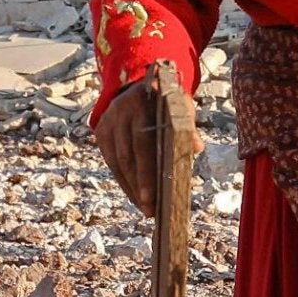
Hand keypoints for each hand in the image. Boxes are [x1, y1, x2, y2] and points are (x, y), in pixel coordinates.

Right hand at [93, 73, 201, 217]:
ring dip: (130, 187)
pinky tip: (134, 194)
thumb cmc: (166, 101)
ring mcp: (108, 121)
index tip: (154, 198)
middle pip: (127, 157)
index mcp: (142, 102)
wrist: (136, 85)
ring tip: (144, 207)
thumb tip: (196, 148)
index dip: (146, 172)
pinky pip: (110, 161)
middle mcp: (120, 111)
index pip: (143, 143)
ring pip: (116, 162)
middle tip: (150, 211)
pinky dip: (122, 179)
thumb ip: (187, 126)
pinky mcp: (101, 131)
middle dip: (139, 186)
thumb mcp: (180, 106)